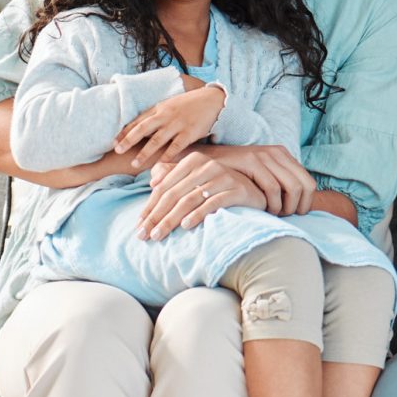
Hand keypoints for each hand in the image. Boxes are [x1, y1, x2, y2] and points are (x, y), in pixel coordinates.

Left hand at [115, 80, 223, 167]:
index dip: (125, 132)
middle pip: (143, 129)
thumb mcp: (170, 105)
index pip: (138, 121)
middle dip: (128, 140)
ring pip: (157, 140)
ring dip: (144, 153)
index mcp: (159, 108)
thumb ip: (155, 116)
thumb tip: (139, 129)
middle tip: (117, 151)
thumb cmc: (189, 105)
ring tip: (134, 163)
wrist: (212, 100)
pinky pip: (175, 146)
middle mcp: (166, 115)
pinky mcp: (189, 133)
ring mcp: (178, 124)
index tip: (113, 142)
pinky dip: (166, 155)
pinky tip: (159, 164)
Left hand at [139, 147, 268, 238]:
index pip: (165, 186)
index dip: (150, 206)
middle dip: (156, 216)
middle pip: (173, 194)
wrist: (256, 191)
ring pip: (189, 200)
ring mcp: (223, 177)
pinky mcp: (237, 190)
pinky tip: (185, 226)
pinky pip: (212, 203)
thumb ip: (174, 176)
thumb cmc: (221, 187)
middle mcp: (207, 166)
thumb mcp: (197, 179)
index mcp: (193, 161)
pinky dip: (197, 215)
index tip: (139, 224)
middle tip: (144, 235)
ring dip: (170, 220)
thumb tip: (152, 180)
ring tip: (159, 235)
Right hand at [216, 144, 319, 217]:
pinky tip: (264, 210)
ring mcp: (265, 155)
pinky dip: (273, 203)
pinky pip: (273, 187)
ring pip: (293, 187)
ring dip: (286, 207)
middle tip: (285, 218)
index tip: (296, 215)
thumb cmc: (234, 175)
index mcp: (283, 156)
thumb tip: (299, 204)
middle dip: (298, 207)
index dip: (306, 203)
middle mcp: (278, 153)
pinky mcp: (252, 161)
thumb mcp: (261, 176)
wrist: (206, 161)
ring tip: (274, 215)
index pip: (309, 183)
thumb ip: (278, 184)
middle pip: (305, 186)